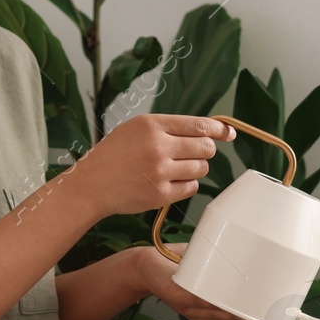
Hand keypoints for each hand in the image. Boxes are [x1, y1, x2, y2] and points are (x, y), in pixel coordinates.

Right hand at [71, 114, 235, 218]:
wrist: (91, 184)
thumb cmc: (114, 155)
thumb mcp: (136, 128)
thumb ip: (168, 127)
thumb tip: (208, 130)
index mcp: (152, 125)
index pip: (199, 125)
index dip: (219, 129)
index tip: (228, 133)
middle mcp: (158, 146)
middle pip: (206, 147)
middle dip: (204, 150)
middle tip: (192, 153)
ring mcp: (160, 172)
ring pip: (201, 168)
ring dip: (195, 168)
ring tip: (176, 168)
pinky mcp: (160, 194)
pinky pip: (191, 187)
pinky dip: (186, 184)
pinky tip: (170, 181)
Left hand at [127, 246, 276, 319]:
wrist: (142, 265)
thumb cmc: (173, 265)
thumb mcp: (202, 267)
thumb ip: (221, 267)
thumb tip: (249, 253)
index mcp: (206, 309)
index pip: (234, 318)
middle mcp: (199, 313)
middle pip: (231, 319)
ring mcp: (189, 306)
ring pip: (219, 313)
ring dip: (239, 313)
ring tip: (259, 313)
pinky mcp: (179, 295)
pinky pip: (201, 300)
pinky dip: (216, 299)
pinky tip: (230, 300)